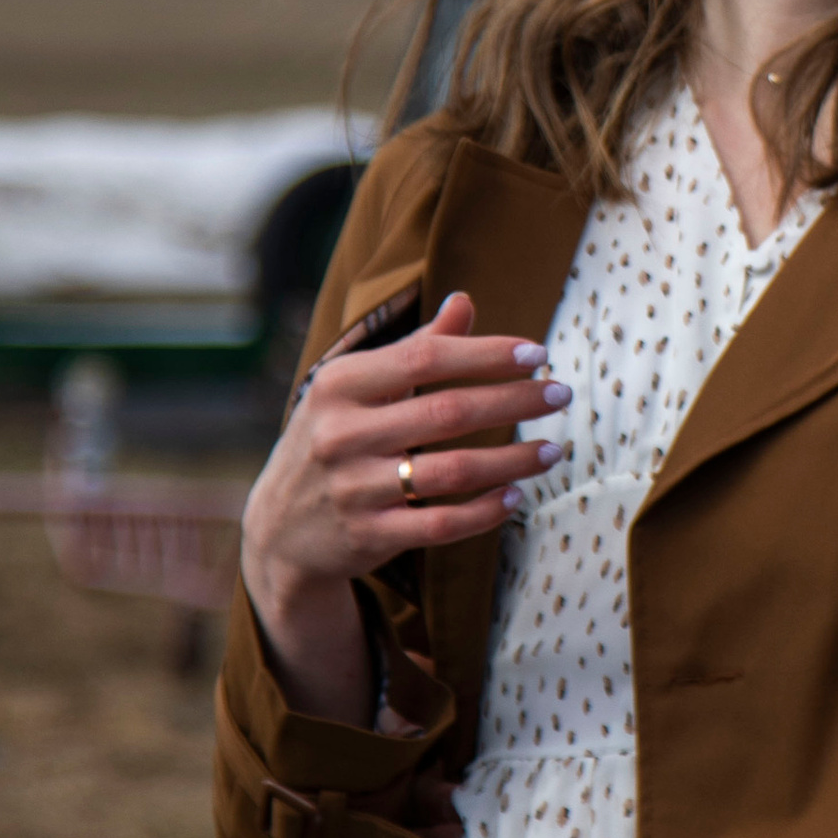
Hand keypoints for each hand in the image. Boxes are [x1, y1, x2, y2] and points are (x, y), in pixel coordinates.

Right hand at [239, 291, 568, 720]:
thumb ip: (413, 348)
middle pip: (448, 412)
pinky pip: (441, 524)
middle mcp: (341, 434)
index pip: (425, 358)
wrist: (276, 528)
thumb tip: (464, 300)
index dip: (486, 353)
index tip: (538, 354)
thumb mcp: (355, 390)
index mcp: (339, 385)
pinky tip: (517, 495)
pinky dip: (485, 511)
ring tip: (554, 450)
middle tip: (561, 395)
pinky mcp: (367, 536)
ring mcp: (353, 489)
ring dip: (513, 460)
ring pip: (453, 472)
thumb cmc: (333, 440)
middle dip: (514, 401)